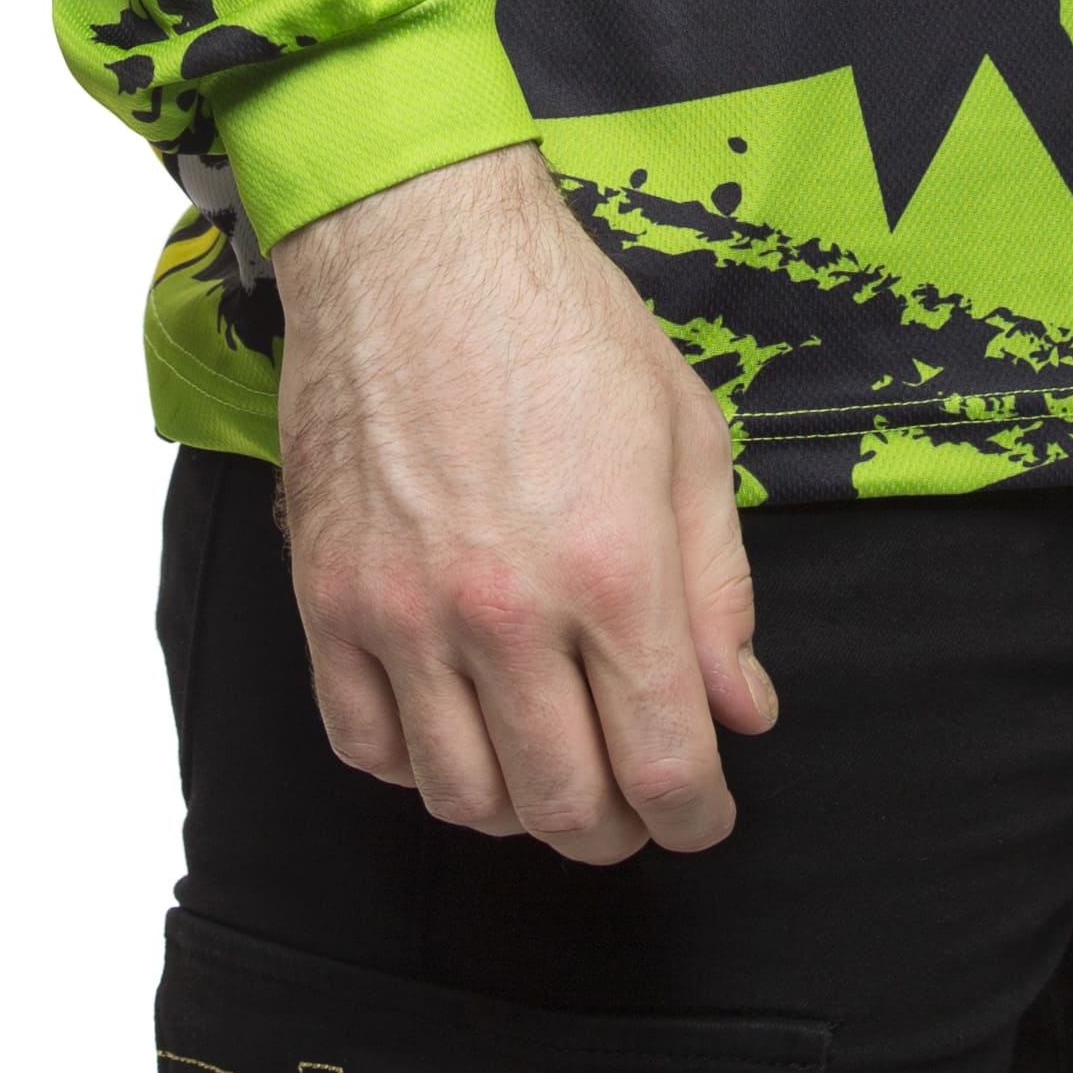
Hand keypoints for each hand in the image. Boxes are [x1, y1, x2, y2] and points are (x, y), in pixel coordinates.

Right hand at [267, 144, 774, 864]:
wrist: (415, 244)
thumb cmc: (562, 322)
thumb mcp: (687, 434)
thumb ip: (720, 589)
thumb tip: (742, 710)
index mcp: (615, 570)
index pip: (666, 769)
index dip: (697, 818)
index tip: (703, 812)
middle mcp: (507, 611)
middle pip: (565, 808)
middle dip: (616, 828)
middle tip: (633, 798)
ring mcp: (405, 614)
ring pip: (462, 800)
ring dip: (518, 807)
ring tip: (547, 761)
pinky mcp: (330, 600)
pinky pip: (367, 746)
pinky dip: (418, 766)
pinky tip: (456, 723)